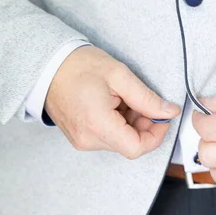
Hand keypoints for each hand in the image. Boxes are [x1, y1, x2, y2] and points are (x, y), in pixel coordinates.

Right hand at [45, 46, 180, 158]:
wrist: (47, 66)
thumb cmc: (78, 66)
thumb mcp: (119, 75)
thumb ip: (147, 98)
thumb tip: (169, 111)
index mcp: (97, 124)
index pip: (137, 148)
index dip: (156, 135)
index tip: (162, 117)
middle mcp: (88, 138)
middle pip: (130, 144)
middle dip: (144, 125)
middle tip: (143, 101)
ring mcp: (82, 140)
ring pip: (121, 141)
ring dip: (131, 124)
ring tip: (124, 99)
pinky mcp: (80, 138)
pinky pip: (108, 137)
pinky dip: (119, 124)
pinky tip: (114, 105)